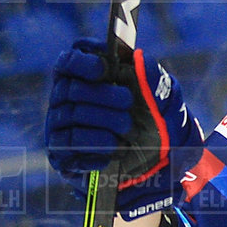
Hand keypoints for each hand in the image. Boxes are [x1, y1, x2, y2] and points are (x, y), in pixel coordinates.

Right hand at [46, 38, 204, 218]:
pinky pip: (69, 146)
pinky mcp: (62, 154)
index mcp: (87, 79)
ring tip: (126, 129)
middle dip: (102, 94)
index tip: (104, 68)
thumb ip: (154, 80)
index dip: (82, 61)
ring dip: (103, 121)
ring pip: (71, 116)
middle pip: (71, 89)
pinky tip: (113, 150)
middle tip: (126, 102)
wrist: (156, 169)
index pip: (70, 61)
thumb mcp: (164, 103)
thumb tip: (140, 58)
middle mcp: (67, 100)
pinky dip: (95, 146)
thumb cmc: (156, 125)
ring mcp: (62, 127)